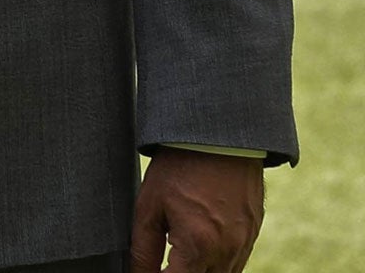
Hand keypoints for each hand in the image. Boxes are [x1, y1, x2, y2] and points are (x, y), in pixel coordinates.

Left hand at [129, 148, 263, 271]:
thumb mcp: (149, 205)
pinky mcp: (253, 236)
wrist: (220, 138)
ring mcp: (244, 245)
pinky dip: (216, 264)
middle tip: (163, 261)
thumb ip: (143, 249)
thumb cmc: (179, 167)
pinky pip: (235, 265)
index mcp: (198, 245)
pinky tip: (198, 246)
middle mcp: (227, 252)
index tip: (146, 272)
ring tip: (178, 249)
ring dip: (198, 271)